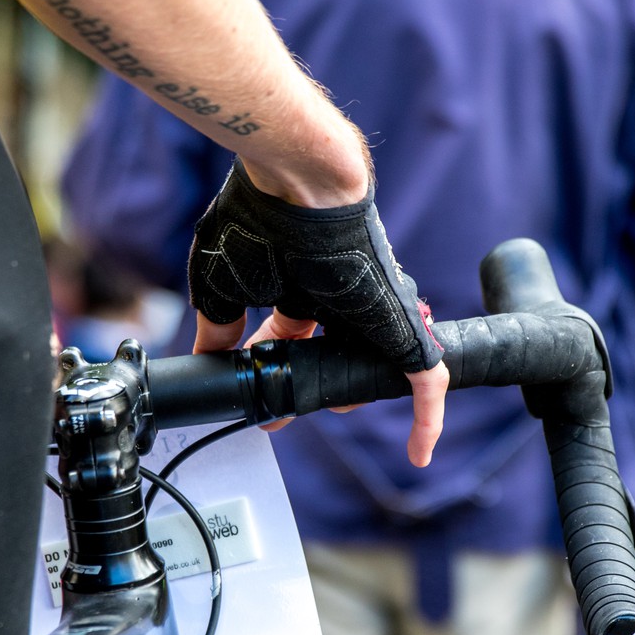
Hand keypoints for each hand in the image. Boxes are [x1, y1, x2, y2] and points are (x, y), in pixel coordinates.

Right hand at [188, 162, 447, 466]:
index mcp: (305, 288)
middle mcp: (345, 301)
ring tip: (320, 409)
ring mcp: (376, 313)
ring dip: (348, 397)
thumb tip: (208, 357)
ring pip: (371, 370)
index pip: (294, 340)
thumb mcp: (222, 287)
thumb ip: (218, 327)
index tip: (261, 404)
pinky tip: (421, 453)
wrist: (299, 181)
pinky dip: (426, 420)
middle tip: (280, 418)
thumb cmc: (258, 218)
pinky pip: (425, 382)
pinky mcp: (404, 326)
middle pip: (333, 358)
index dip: (276, 372)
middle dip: (309, 391)